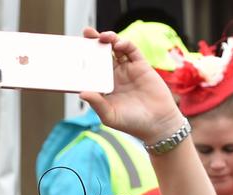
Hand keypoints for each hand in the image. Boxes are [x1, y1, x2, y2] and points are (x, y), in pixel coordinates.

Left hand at [80, 27, 183, 143]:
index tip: (76, 52)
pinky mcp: (141, 65)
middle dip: (94, 43)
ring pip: (116, 49)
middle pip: (101, 55)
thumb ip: (97, 103)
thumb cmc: (131, 123)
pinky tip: (118, 44)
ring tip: (102, 36)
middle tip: (86, 33)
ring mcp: (127, 70)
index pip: (91, 70)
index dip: (84, 61)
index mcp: (104, 88)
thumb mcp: (110, 115)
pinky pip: (131, 51)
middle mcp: (114, 77)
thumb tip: (81, 93)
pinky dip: (125, 44)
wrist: (156, 123)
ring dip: (109, 40)